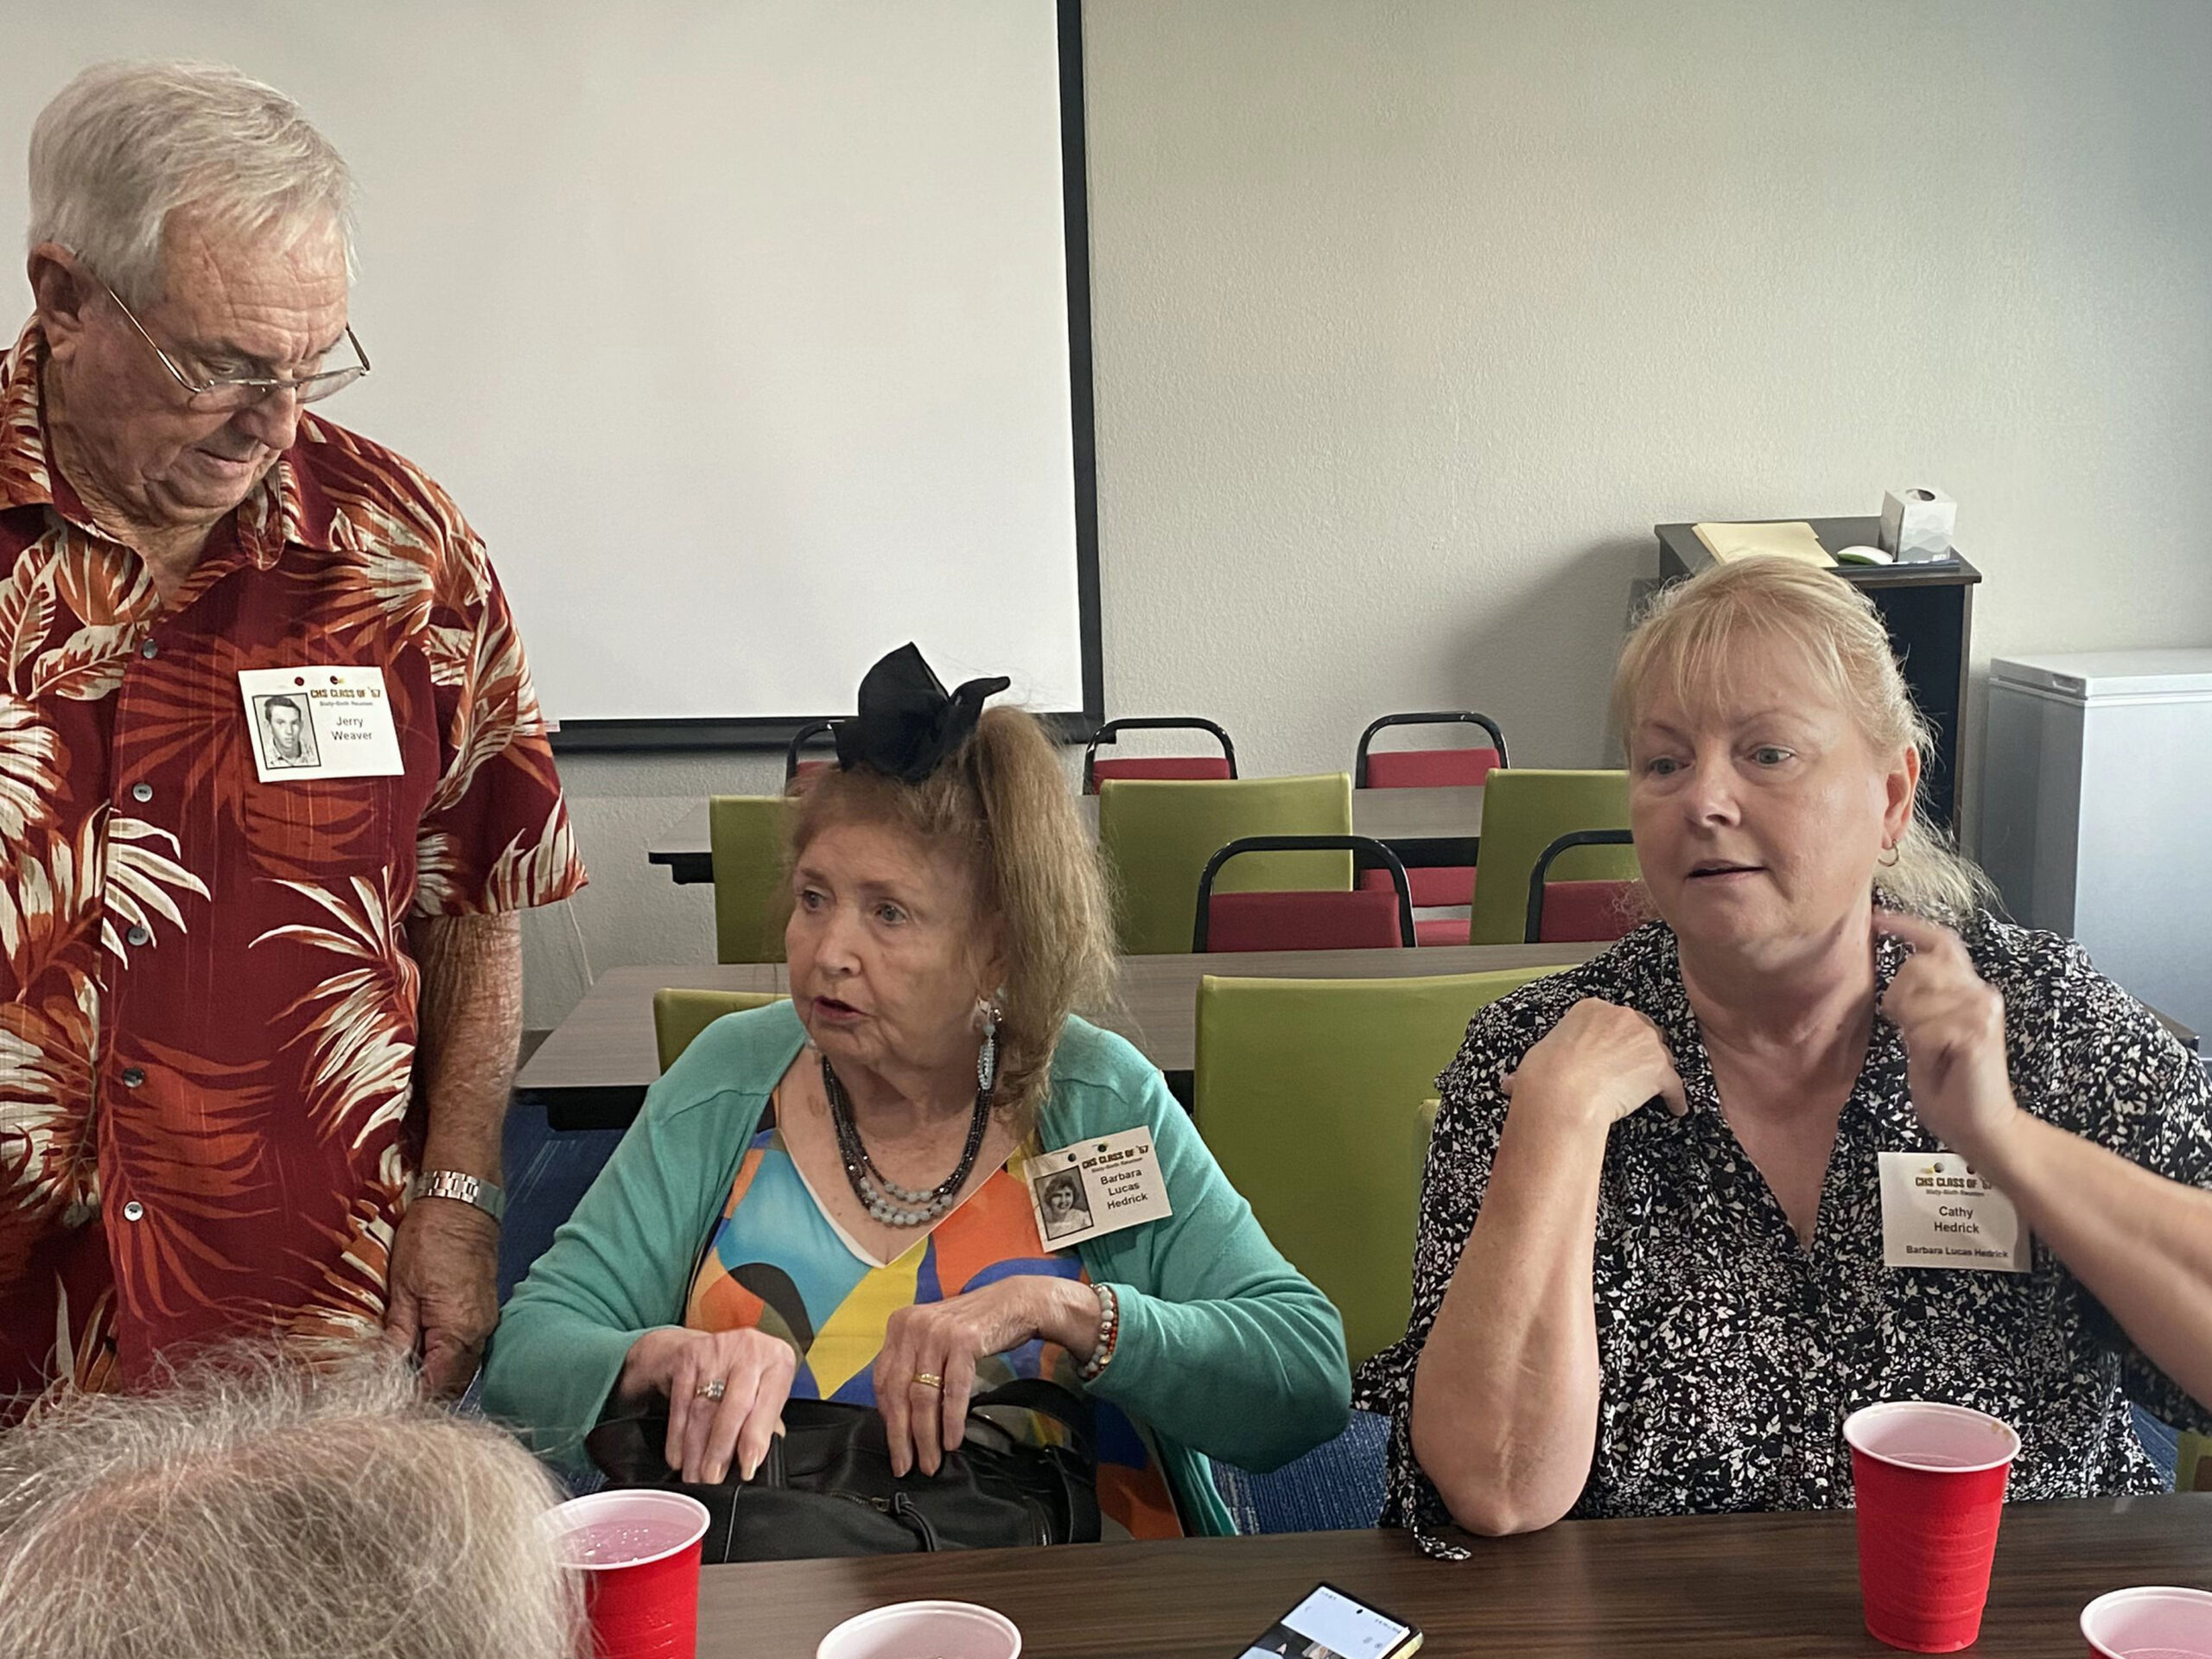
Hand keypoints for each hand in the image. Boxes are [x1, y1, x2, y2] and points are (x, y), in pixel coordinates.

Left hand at [384, 1195, 499, 1396]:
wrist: (463, 1202)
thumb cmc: (429, 1238)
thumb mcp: (403, 1287)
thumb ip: (399, 1333)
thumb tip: (386, 1370)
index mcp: (458, 1330)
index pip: (437, 1383)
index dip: (411, 1398)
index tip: (384, 1402)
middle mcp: (479, 1332)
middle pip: (455, 1382)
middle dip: (426, 1391)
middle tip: (391, 1391)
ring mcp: (486, 1321)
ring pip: (463, 1367)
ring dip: (438, 1376)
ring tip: (404, 1373)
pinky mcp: (485, 1310)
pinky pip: (468, 1348)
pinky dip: (448, 1358)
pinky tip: (423, 1352)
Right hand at [615, 1326, 797, 1483]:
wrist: (698, 1340)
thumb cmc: (740, 1371)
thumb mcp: (764, 1386)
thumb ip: (766, 1419)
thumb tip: (757, 1458)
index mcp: (777, 1359)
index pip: (768, 1404)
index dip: (755, 1439)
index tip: (747, 1468)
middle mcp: (749, 1350)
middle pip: (734, 1406)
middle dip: (721, 1449)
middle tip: (713, 1479)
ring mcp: (716, 1351)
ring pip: (704, 1409)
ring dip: (697, 1450)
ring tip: (695, 1476)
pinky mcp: (687, 1358)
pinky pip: (680, 1404)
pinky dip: (677, 1436)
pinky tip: (678, 1457)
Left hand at [872, 1276, 1094, 1477]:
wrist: (1013, 1303)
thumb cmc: (971, 1327)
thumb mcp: (933, 1340)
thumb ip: (914, 1365)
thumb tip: (900, 1417)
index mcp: (900, 1325)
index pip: (882, 1380)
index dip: (887, 1418)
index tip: (895, 1446)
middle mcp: (913, 1326)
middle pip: (899, 1391)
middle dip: (901, 1435)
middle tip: (906, 1466)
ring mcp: (937, 1332)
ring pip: (924, 1395)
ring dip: (926, 1435)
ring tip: (931, 1462)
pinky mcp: (963, 1340)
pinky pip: (953, 1390)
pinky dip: (951, 1420)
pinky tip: (952, 1441)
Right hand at [1505, 998, 1687, 1129]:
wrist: (1564, 1092)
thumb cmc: (1546, 1074)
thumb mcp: (1536, 1059)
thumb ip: (1535, 1066)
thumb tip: (1510, 1085)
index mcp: (1591, 1009)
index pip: (1613, 1019)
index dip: (1615, 1038)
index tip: (1612, 1053)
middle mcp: (1622, 1017)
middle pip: (1642, 1032)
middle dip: (1639, 1051)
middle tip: (1632, 1072)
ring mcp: (1644, 1042)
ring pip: (1660, 1056)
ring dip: (1658, 1073)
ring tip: (1655, 1092)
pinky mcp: (1659, 1069)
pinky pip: (1675, 1084)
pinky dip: (1676, 1097)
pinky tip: (1675, 1108)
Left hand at [1876, 910, 2020, 1158]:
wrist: (1980, 1127)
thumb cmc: (1950, 1086)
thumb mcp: (1923, 1034)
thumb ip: (1917, 1003)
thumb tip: (1898, 978)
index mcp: (1968, 990)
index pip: (1941, 942)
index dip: (1908, 926)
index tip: (1878, 919)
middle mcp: (1981, 992)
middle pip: (1916, 967)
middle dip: (1898, 998)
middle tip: (1907, 1029)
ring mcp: (1982, 1010)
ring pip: (1916, 996)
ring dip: (1911, 1027)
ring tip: (1929, 1049)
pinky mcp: (1978, 1031)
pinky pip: (1923, 1027)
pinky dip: (1920, 1047)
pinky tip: (1939, 1061)